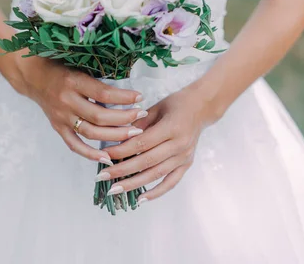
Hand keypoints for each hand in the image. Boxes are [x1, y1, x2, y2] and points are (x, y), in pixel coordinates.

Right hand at [12, 56, 147, 162]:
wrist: (33, 76)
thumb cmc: (60, 68)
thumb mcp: (78, 67)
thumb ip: (98, 80)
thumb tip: (128, 92)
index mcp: (73, 82)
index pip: (103, 93)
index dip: (124, 97)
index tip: (140, 97)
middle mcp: (66, 101)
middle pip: (99, 116)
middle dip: (124, 119)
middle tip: (142, 117)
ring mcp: (61, 117)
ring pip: (91, 133)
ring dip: (114, 136)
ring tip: (133, 134)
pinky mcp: (57, 127)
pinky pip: (74, 145)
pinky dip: (90, 154)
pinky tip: (107, 158)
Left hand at [99, 85, 217, 201]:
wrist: (202, 108)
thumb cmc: (176, 104)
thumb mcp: (156, 107)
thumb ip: (138, 123)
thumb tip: (116, 137)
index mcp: (171, 127)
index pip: (142, 143)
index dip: (122, 150)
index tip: (104, 155)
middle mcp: (179, 145)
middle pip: (146, 161)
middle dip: (122, 170)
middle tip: (102, 176)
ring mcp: (184, 157)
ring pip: (156, 174)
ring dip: (134, 184)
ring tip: (114, 189)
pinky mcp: (186, 165)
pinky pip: (171, 182)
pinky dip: (156, 192)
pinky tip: (140, 199)